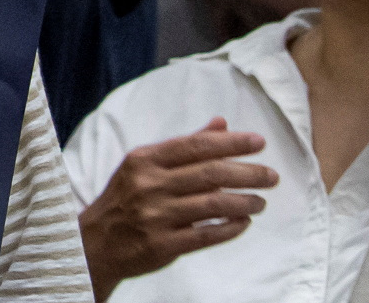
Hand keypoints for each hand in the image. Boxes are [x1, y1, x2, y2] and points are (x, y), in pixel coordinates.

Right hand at [78, 119, 276, 284]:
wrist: (96, 242)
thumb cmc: (126, 198)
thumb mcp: (145, 165)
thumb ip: (184, 146)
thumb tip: (221, 123)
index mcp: (145, 159)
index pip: (196, 145)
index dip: (231, 143)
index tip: (259, 142)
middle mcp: (149, 184)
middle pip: (210, 174)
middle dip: (247, 173)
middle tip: (272, 176)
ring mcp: (155, 216)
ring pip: (212, 205)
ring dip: (244, 202)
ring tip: (261, 202)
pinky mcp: (162, 245)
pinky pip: (206, 235)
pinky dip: (230, 228)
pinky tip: (244, 223)